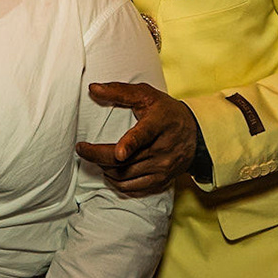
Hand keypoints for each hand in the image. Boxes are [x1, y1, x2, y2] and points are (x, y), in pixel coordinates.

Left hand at [77, 82, 199, 196]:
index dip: (131, 144)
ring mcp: (162, 168)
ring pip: (125, 176)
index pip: (144, 135)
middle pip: (125, 161)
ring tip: (95, 157)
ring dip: (104, 168)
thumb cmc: (166, 112)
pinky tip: (109, 171)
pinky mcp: (160, 181)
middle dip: (98, 156)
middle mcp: (162, 149)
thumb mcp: (147, 95)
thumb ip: (119, 91)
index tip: (120, 152)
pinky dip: (116, 182)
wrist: (196, 135)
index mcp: (159, 124)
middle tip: (82, 149)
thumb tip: (93, 88)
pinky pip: (132, 188)